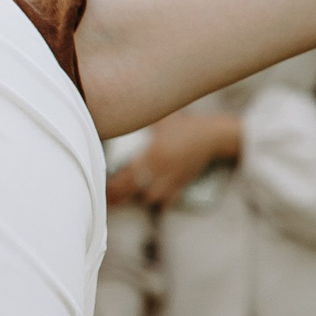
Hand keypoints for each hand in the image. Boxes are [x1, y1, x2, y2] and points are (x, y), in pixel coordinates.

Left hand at [107, 111, 239, 207]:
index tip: (104, 187)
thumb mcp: (162, 120)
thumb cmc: (186, 125)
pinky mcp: (183, 182)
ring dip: (140, 198)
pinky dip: (161, 202)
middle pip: (135, 188)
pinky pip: (170, 198)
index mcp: (152, 155)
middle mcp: (160, 170)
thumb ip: (143, 120)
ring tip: (127, 199)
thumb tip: (125, 112)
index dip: (114, 183)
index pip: (128, 174)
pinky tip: (156, 204)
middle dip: (120, 196)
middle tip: (108, 201)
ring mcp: (172, 178)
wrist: (211, 136)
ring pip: (152, 196)